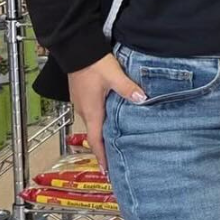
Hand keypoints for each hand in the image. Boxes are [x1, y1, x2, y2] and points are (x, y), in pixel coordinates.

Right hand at [67, 53, 144, 172]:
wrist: (76, 49)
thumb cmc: (93, 63)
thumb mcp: (114, 75)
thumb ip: (128, 88)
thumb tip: (143, 99)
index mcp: (91, 110)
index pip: (96, 139)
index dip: (102, 155)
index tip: (106, 171)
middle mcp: (84, 110)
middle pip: (95, 132)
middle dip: (105, 146)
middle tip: (116, 157)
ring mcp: (81, 102)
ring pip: (94, 121)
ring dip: (103, 131)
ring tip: (116, 139)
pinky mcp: (82, 94)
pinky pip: (92, 111)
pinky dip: (101, 118)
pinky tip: (111, 116)